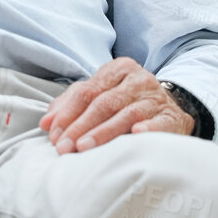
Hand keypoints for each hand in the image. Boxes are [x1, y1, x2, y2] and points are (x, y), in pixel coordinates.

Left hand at [39, 57, 193, 153]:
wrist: (172, 107)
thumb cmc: (126, 101)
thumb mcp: (99, 95)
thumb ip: (70, 105)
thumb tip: (46, 124)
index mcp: (118, 69)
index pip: (86, 91)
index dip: (68, 113)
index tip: (54, 134)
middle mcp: (138, 79)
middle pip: (104, 103)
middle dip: (80, 126)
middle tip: (64, 146)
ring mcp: (156, 98)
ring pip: (126, 114)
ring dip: (103, 132)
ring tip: (84, 147)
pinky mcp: (172, 117)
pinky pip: (158, 123)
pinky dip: (147, 129)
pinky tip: (135, 135)